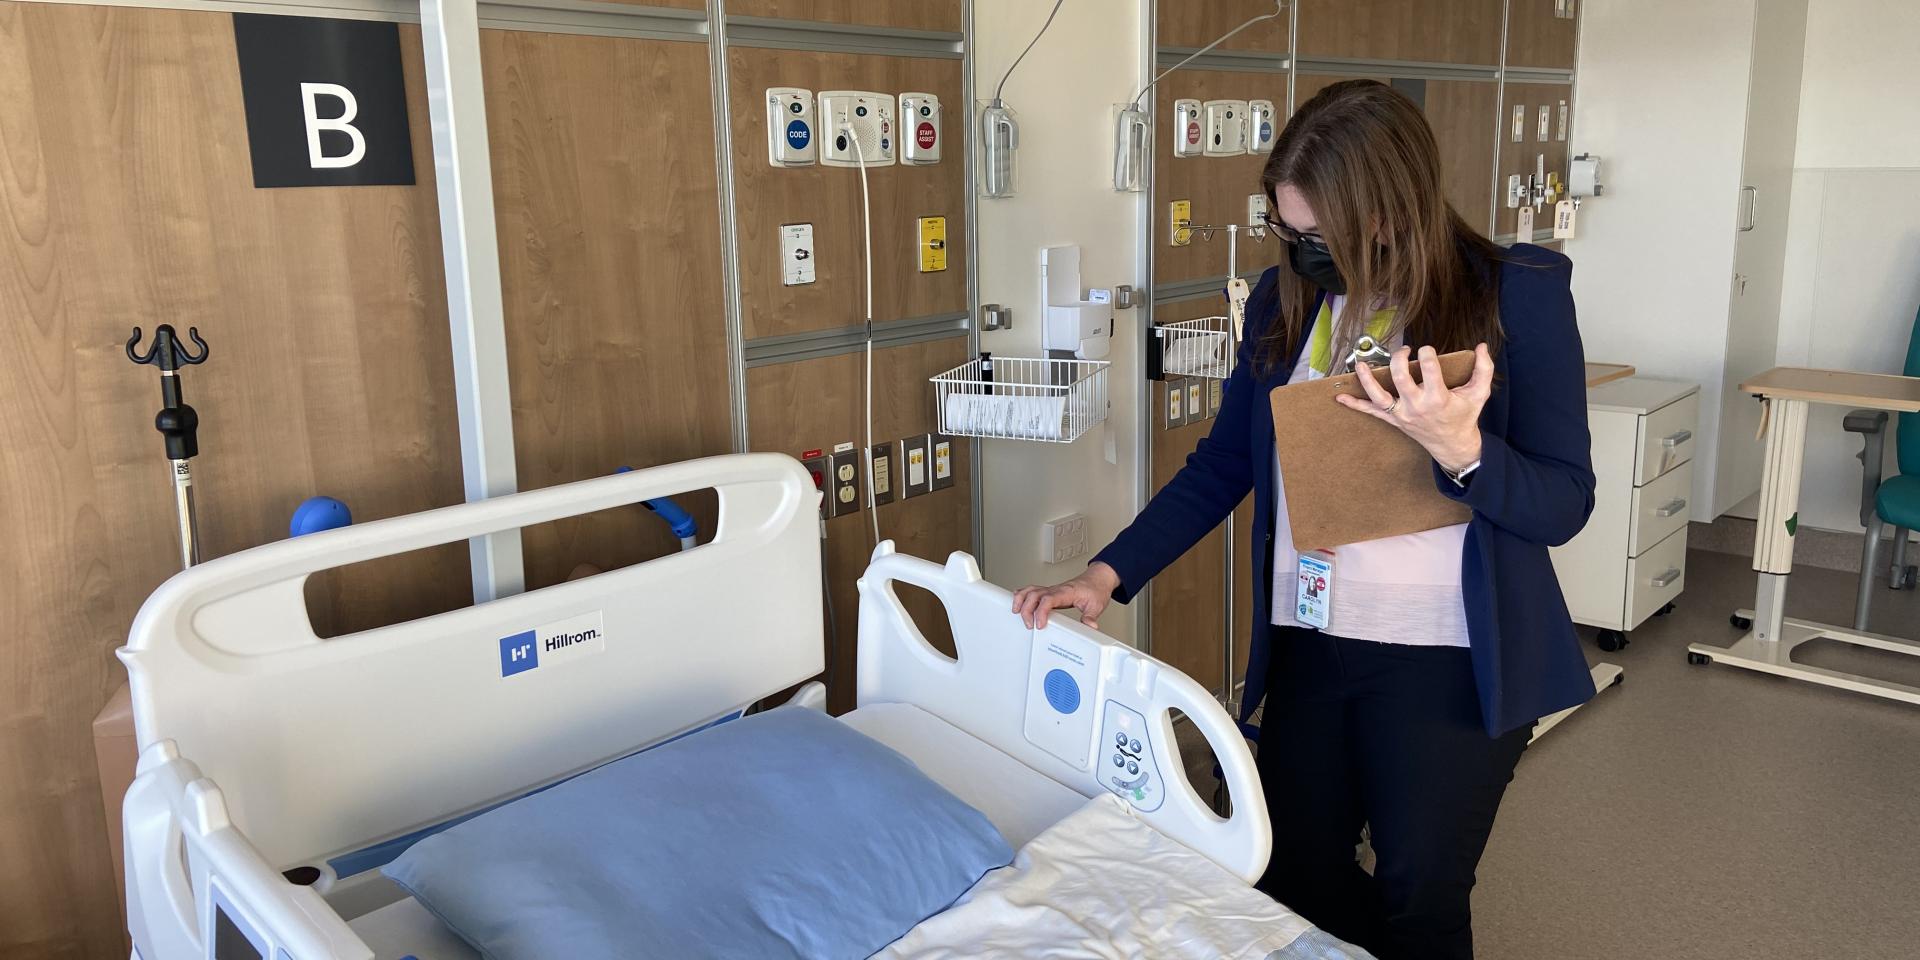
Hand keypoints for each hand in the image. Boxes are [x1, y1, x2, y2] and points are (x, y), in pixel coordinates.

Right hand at [1012, 561, 1121, 629]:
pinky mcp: (1049, 592)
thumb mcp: (1096, 605)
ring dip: (1020, 600)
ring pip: (1030, 590)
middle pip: (1034, 595)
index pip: (1048, 599)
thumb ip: (1091, 616)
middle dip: (1027, 610)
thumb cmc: (1095, 590)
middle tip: (1029, 625)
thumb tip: (1089, 626)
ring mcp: (1051, 590)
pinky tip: (1018, 600)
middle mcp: (1056, 589)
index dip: (1041, 612)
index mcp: (1066, 592)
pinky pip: (1032, 590)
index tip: (1039, 624)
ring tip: (1016, 612)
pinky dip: (1022, 594)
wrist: (1097, 580)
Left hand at [1336, 343, 1492, 471]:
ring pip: (1380, 397)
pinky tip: (1341, 398)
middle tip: (1404, 351)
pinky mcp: (1394, 420)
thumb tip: (1483, 346)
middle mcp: (1417, 407)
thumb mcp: (1479, 393)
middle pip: (1401, 379)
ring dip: (1367, 381)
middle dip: (1399, 360)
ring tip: (1360, 365)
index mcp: (1438, 399)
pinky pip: (1372, 413)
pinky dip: (1356, 406)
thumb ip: (1484, 369)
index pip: (1430, 372)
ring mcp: (1403, 415)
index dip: (1427, 355)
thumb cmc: (1464, 416)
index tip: (1427, 349)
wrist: (1452, 445)